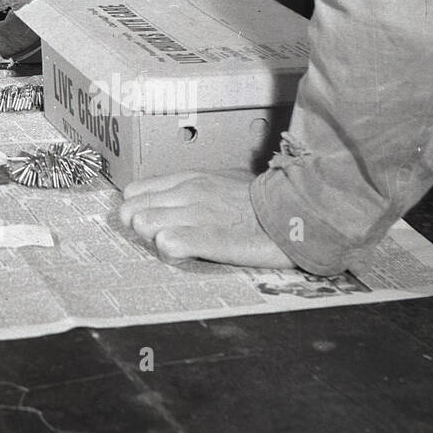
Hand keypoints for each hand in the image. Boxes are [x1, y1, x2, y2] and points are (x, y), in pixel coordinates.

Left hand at [118, 170, 294, 268]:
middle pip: (133, 212)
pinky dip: (169, 250)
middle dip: (139, 229)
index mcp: (189, 179)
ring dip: (152, 240)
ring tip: (174, 247)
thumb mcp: (221, 181)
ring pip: (145, 225)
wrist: (299, 209)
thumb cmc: (261, 200)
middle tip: (160, 239)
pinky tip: (181, 253)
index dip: (137, 211)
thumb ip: (192, 189)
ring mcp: (200, 213)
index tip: (150, 224)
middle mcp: (189, 192)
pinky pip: (172, 243)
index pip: (134, 193)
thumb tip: (168, 201)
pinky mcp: (215, 238)